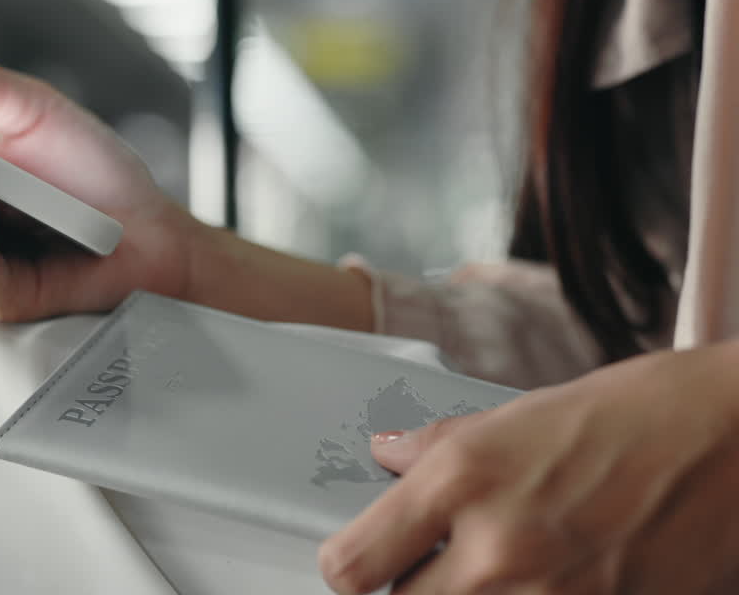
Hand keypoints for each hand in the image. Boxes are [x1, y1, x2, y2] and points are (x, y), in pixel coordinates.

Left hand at [318, 341, 738, 593]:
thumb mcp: (520, 413)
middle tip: (434, 562)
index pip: (351, 565)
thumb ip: (440, 446)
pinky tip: (547, 582)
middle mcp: (499, 549)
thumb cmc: (643, 413)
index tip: (359, 560)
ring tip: (499, 570)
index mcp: (466, 480)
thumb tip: (386, 457)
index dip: (347, 567)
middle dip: (410, 589)